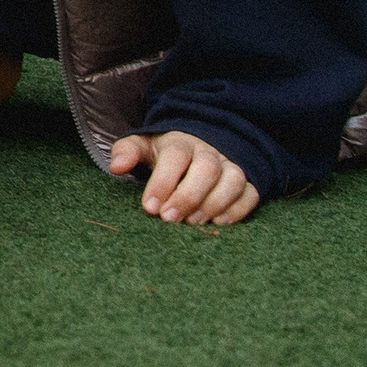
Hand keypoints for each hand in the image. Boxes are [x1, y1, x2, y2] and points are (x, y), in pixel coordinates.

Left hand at [108, 131, 261, 225]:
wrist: (202, 142)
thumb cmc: (167, 152)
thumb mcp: (144, 146)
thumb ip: (127, 153)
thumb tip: (116, 167)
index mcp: (181, 142)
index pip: (175, 157)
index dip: (163, 182)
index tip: (149, 208)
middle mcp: (209, 152)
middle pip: (207, 169)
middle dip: (188, 196)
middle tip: (169, 219)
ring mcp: (231, 165)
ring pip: (233, 180)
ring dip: (214, 204)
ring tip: (193, 224)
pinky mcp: (248, 182)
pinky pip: (250, 193)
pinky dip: (238, 210)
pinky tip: (218, 223)